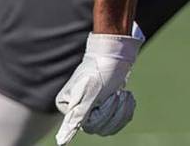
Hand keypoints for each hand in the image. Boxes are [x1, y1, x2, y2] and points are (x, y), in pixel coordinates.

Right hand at [55, 26, 144, 143]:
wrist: (117, 53)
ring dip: (122, 110)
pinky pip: (118, 120)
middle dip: (114, 110)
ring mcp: (93, 108)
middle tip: (118, 93)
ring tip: (124, 94)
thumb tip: (61, 142)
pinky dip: (126, 109)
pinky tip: (128, 97)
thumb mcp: (89, 94)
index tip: (109, 95)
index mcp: (69, 107)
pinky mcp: (106, 106)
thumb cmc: (101, 70)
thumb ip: (76, 118)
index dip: (103, 113)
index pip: (89, 125)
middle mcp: (78, 110)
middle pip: (100, 127)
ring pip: (110, 126)